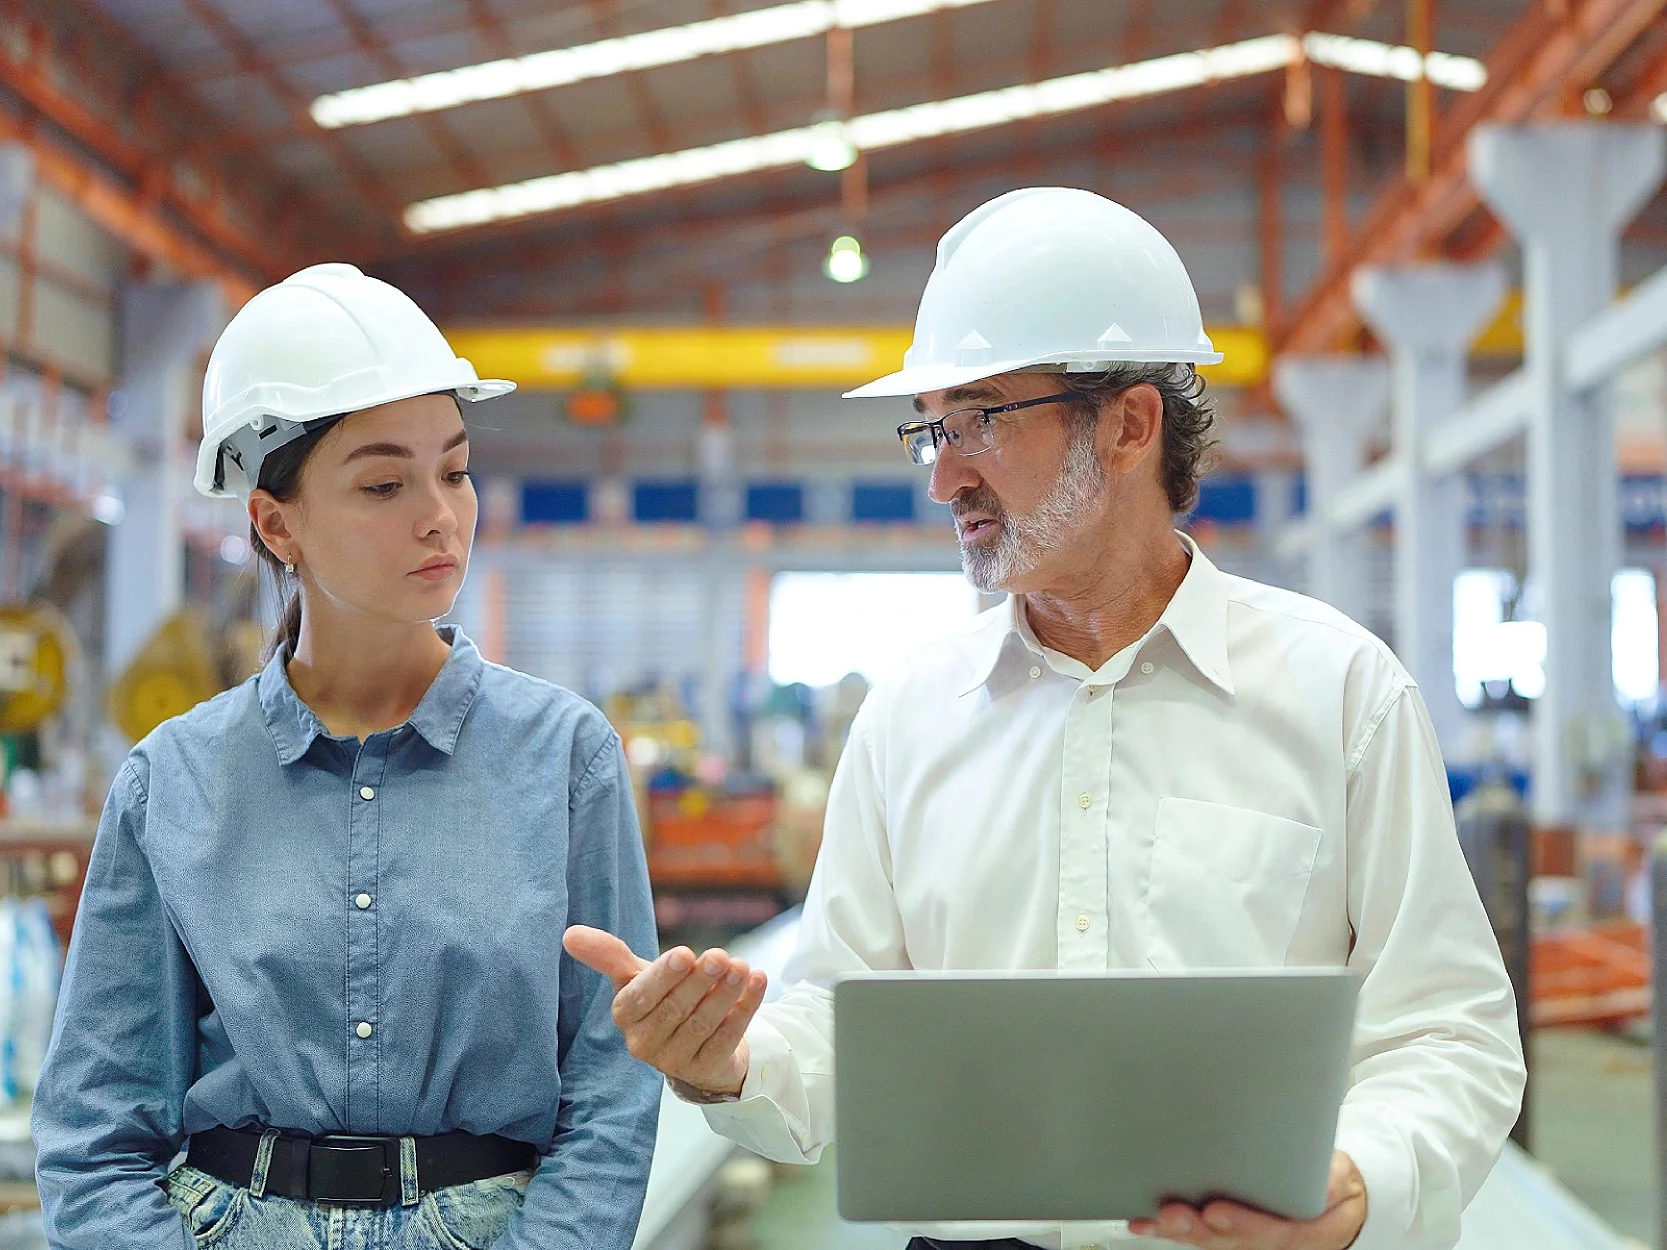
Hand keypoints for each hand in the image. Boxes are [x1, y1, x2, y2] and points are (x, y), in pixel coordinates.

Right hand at [562, 925, 768, 1097]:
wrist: (694, 1041)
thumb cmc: (661, 998)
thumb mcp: (636, 975)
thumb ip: (608, 956)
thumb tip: (569, 933)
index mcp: (625, 1017)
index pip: (640, 998)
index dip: (663, 977)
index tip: (685, 953)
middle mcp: (645, 1043)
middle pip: (675, 1010)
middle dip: (699, 982)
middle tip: (719, 956)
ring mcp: (677, 1060)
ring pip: (703, 1024)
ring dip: (724, 994)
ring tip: (741, 967)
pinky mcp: (707, 1068)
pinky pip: (729, 1036)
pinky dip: (746, 1007)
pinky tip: (757, 980)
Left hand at [1128, 1151, 1366, 1249]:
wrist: (1336, 1202)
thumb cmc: (1332, 1184)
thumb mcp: (1342, 1179)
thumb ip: (1332, 1182)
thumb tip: (1324, 1183)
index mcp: (1304, 1232)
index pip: (1273, 1234)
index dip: (1243, 1225)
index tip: (1216, 1213)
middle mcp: (1270, 1241)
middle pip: (1231, 1242)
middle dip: (1197, 1229)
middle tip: (1170, 1214)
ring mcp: (1247, 1240)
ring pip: (1210, 1240)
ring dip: (1177, 1231)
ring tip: (1149, 1219)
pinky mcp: (1227, 1233)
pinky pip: (1199, 1234)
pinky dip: (1170, 1228)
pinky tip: (1144, 1221)